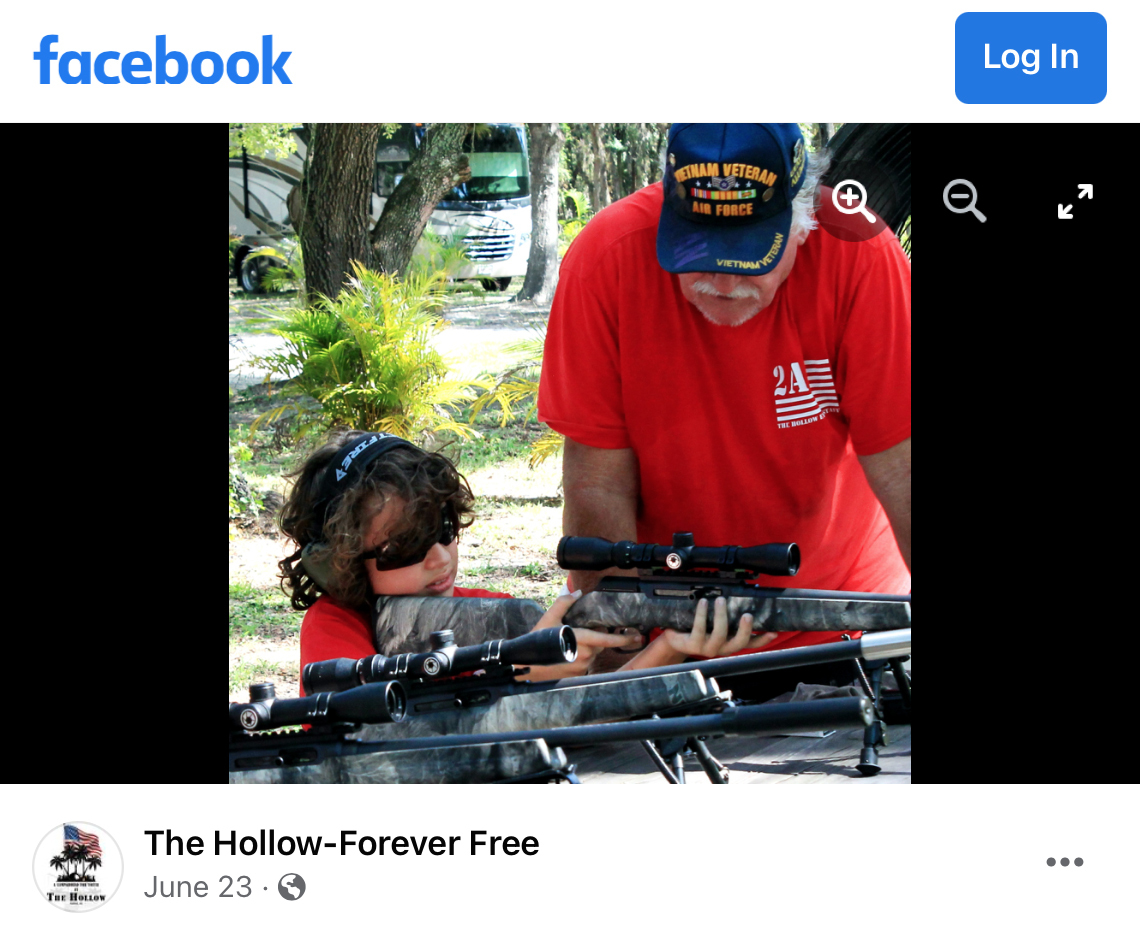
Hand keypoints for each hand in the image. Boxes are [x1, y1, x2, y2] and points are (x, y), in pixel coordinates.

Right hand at [524, 594, 642, 678]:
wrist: (525, 666)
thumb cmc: (536, 642)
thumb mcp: (548, 618)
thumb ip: (564, 603)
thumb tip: (578, 593)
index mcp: (580, 640)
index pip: (606, 639)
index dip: (623, 638)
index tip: (636, 636)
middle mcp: (584, 654)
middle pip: (600, 643)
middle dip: (595, 637)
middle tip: (579, 631)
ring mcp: (581, 666)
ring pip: (594, 652)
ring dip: (588, 646)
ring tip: (570, 642)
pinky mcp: (578, 673)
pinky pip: (587, 661)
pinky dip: (582, 655)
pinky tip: (568, 652)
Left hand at [660, 596, 776, 657]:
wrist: (674, 639)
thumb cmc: (696, 630)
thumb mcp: (713, 625)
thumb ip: (727, 619)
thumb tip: (740, 600)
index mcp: (728, 644)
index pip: (749, 644)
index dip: (762, 640)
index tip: (774, 632)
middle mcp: (721, 648)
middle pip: (738, 643)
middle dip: (745, 630)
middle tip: (747, 615)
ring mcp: (707, 648)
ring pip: (719, 634)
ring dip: (722, 615)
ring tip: (721, 600)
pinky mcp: (693, 644)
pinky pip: (699, 628)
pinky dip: (702, 614)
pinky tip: (703, 602)